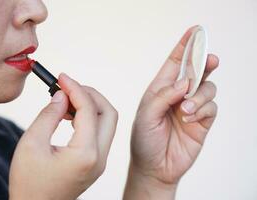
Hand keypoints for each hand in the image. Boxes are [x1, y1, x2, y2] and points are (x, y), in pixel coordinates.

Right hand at [9, 73, 117, 199]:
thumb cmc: (28, 181)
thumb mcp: (31, 144)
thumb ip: (49, 114)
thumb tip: (62, 94)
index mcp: (85, 154)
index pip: (89, 110)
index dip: (75, 88)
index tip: (61, 77)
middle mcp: (100, 158)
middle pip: (109, 113)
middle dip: (90, 94)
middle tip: (68, 86)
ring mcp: (101, 161)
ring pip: (107, 121)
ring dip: (91, 104)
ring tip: (66, 99)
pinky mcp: (97, 162)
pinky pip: (100, 132)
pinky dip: (89, 117)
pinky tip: (70, 114)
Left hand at [124, 26, 218, 198]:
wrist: (154, 167)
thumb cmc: (144, 140)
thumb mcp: (146, 115)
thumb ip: (164, 96)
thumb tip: (185, 81)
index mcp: (160, 89)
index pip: (175, 63)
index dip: (184, 47)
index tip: (195, 32)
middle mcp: (177, 95)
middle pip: (196, 71)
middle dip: (204, 63)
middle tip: (210, 59)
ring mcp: (191, 107)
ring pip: (207, 88)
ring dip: (199, 95)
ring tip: (185, 109)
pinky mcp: (202, 121)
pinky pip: (211, 107)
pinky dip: (202, 109)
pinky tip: (189, 118)